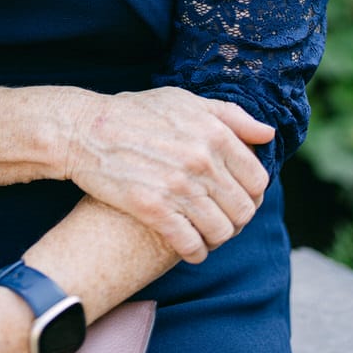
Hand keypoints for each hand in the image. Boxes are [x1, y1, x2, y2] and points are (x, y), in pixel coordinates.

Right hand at [62, 87, 272, 263]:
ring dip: (216, 238)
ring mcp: (178, 186)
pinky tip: (189, 247)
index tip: (236, 197)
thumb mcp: (184, 100)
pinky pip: (192, 245)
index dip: (251, 194)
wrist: (85, 130)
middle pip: (243, 210)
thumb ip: (230, 116)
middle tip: (221, 218)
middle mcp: (201, 160)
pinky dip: (195, 252)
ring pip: (221, 232)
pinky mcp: (154, 210)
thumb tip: (267, 135)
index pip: (257, 180)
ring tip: (206, 234)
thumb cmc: (135, 113)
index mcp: (213, 132)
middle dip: (236, 219)